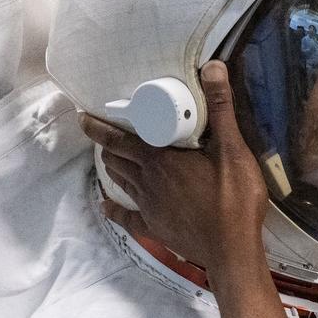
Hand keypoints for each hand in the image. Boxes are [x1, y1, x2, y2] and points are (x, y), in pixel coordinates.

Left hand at [77, 62, 269, 278]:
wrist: (232, 250)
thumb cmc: (234, 198)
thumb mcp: (233, 149)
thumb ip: (220, 109)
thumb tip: (213, 67)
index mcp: (160, 159)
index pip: (119, 138)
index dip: (98, 127)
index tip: (83, 117)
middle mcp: (147, 181)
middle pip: (116, 158)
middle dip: (105, 143)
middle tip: (102, 132)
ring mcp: (149, 206)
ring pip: (120, 181)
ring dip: (112, 166)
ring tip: (110, 156)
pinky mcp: (155, 228)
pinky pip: (127, 217)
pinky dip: (114, 209)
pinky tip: (107, 206)